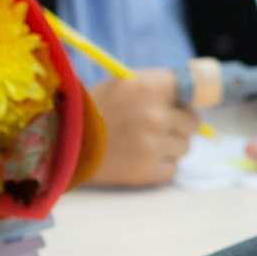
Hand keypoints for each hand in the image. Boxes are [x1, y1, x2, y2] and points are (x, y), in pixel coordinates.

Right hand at [90, 68, 195, 185]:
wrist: (63, 142)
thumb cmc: (94, 109)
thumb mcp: (124, 84)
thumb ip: (158, 86)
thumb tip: (193, 93)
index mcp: (150, 87)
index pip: (192, 91)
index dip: (183, 100)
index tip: (177, 105)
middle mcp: (157, 115)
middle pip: (192, 123)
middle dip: (178, 125)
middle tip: (157, 126)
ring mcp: (154, 145)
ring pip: (184, 147)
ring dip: (169, 146)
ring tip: (143, 143)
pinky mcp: (150, 171)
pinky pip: (173, 168)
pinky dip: (160, 166)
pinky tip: (140, 158)